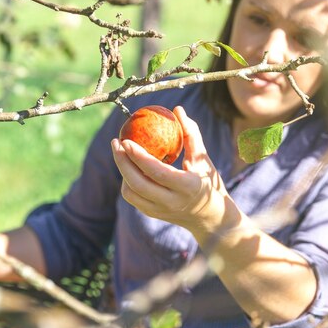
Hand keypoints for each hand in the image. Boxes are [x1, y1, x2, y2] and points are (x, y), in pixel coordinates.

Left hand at [111, 106, 238, 235]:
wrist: (211, 218)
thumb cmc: (208, 181)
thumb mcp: (203, 158)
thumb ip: (190, 133)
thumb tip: (177, 109)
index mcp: (187, 187)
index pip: (157, 172)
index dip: (139, 157)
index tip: (126, 140)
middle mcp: (172, 202)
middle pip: (138, 184)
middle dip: (122, 162)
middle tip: (116, 142)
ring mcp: (161, 211)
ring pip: (131, 193)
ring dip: (123, 171)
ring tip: (122, 153)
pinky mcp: (153, 215)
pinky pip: (133, 198)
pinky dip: (127, 182)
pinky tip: (129, 167)